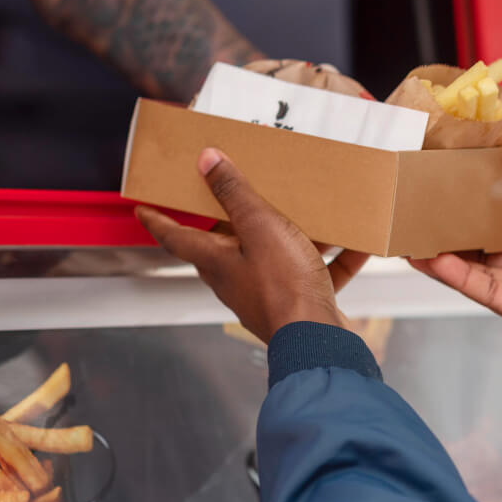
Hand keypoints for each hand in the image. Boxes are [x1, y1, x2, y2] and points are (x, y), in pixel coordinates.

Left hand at [136, 149, 366, 343]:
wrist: (318, 341)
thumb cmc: (283, 288)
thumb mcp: (260, 227)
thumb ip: (235, 193)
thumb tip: (207, 161)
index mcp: (217, 261)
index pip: (175, 237)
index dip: (158, 219)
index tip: (143, 208)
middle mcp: (237, 279)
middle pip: (227, 243)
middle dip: (233, 218)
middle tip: (238, 191)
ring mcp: (268, 293)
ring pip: (275, 255)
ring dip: (293, 234)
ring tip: (312, 210)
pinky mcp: (299, 303)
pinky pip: (314, 273)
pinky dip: (333, 258)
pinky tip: (358, 243)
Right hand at [409, 141, 501, 362]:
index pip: (500, 210)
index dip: (475, 197)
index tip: (448, 179)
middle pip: (479, 238)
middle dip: (449, 226)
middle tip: (417, 208)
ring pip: (472, 264)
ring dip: (442, 251)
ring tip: (409, 235)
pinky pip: (481, 288)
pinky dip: (455, 274)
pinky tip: (431, 258)